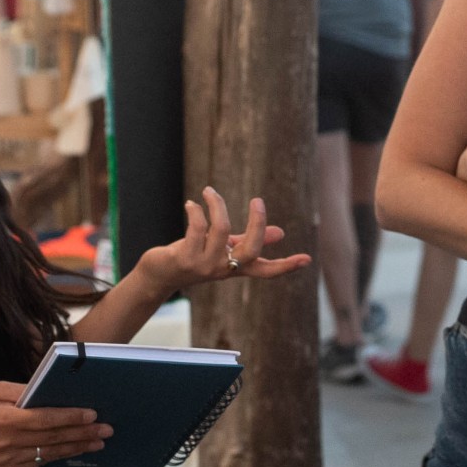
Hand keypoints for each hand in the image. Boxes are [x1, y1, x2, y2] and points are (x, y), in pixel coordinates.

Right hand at [0, 381, 110, 466]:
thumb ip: (24, 391)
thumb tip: (55, 391)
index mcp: (3, 420)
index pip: (44, 419)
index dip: (70, 418)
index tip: (92, 414)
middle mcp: (5, 444)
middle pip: (52, 439)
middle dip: (83, 434)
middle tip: (106, 429)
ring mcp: (6, 461)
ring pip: (49, 454)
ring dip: (76, 448)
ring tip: (98, 442)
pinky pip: (39, 463)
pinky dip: (58, 455)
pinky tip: (75, 449)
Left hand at [134, 187, 310, 297]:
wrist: (160, 274)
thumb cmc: (194, 256)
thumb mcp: (225, 248)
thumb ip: (249, 240)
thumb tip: (281, 233)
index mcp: (237, 268)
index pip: (267, 270)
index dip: (286, 265)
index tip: (307, 259)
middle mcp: (224, 269)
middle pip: (250, 249)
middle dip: (256, 222)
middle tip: (258, 200)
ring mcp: (205, 265)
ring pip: (221, 230)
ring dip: (216, 205)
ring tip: (209, 191)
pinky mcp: (185, 258)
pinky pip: (197, 228)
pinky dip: (196, 211)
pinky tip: (192, 204)